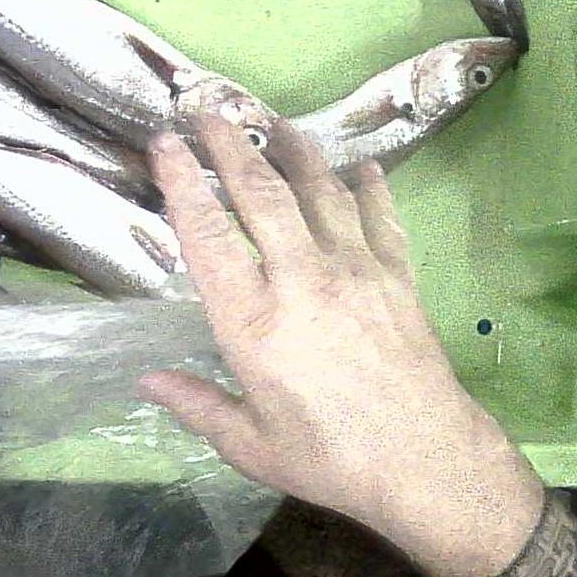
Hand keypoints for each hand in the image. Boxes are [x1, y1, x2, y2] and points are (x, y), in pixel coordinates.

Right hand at [140, 116, 544, 576]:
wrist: (430, 466)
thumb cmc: (330, 459)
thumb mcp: (251, 446)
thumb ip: (198, 405)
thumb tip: (147, 380)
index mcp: (252, 322)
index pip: (207, 235)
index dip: (182, 183)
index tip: (165, 143)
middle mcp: (301, 281)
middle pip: (261, 195)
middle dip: (232, 146)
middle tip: (209, 110)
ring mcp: (355, 272)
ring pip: (320, 193)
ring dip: (295, 152)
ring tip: (275, 121)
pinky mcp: (397, 279)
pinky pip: (380, 219)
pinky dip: (369, 188)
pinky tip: (361, 167)